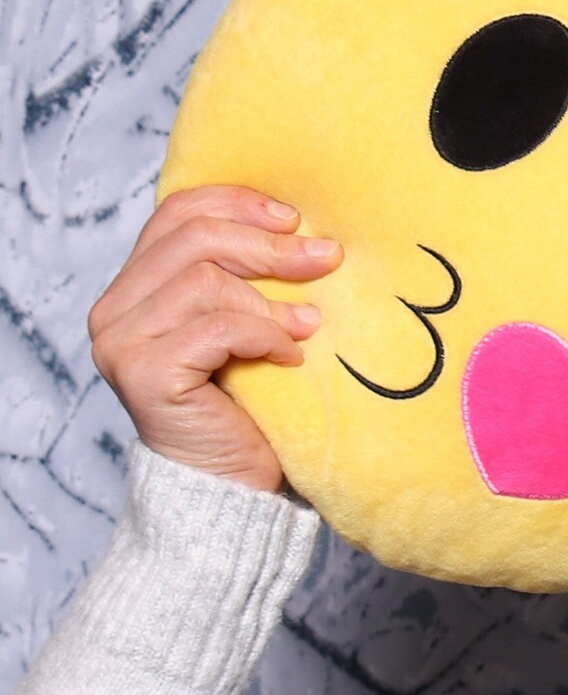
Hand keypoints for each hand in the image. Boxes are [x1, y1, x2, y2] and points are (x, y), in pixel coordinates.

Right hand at [85, 187, 335, 492]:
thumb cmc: (250, 411)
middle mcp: (115, 311)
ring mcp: (122, 342)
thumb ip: (244, 283)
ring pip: (205, 281)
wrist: (236, 490)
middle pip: (193, 239)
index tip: (294, 217)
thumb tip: (301, 228)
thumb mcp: (247, 331)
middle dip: (269, 245)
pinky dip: (265, 337)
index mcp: (135, 289)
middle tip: (326, 258)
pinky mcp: (146, 374)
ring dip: (271, 302)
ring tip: (310, 327)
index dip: (237, 204)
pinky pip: (216, 328)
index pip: (176, 215)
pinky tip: (290, 360)